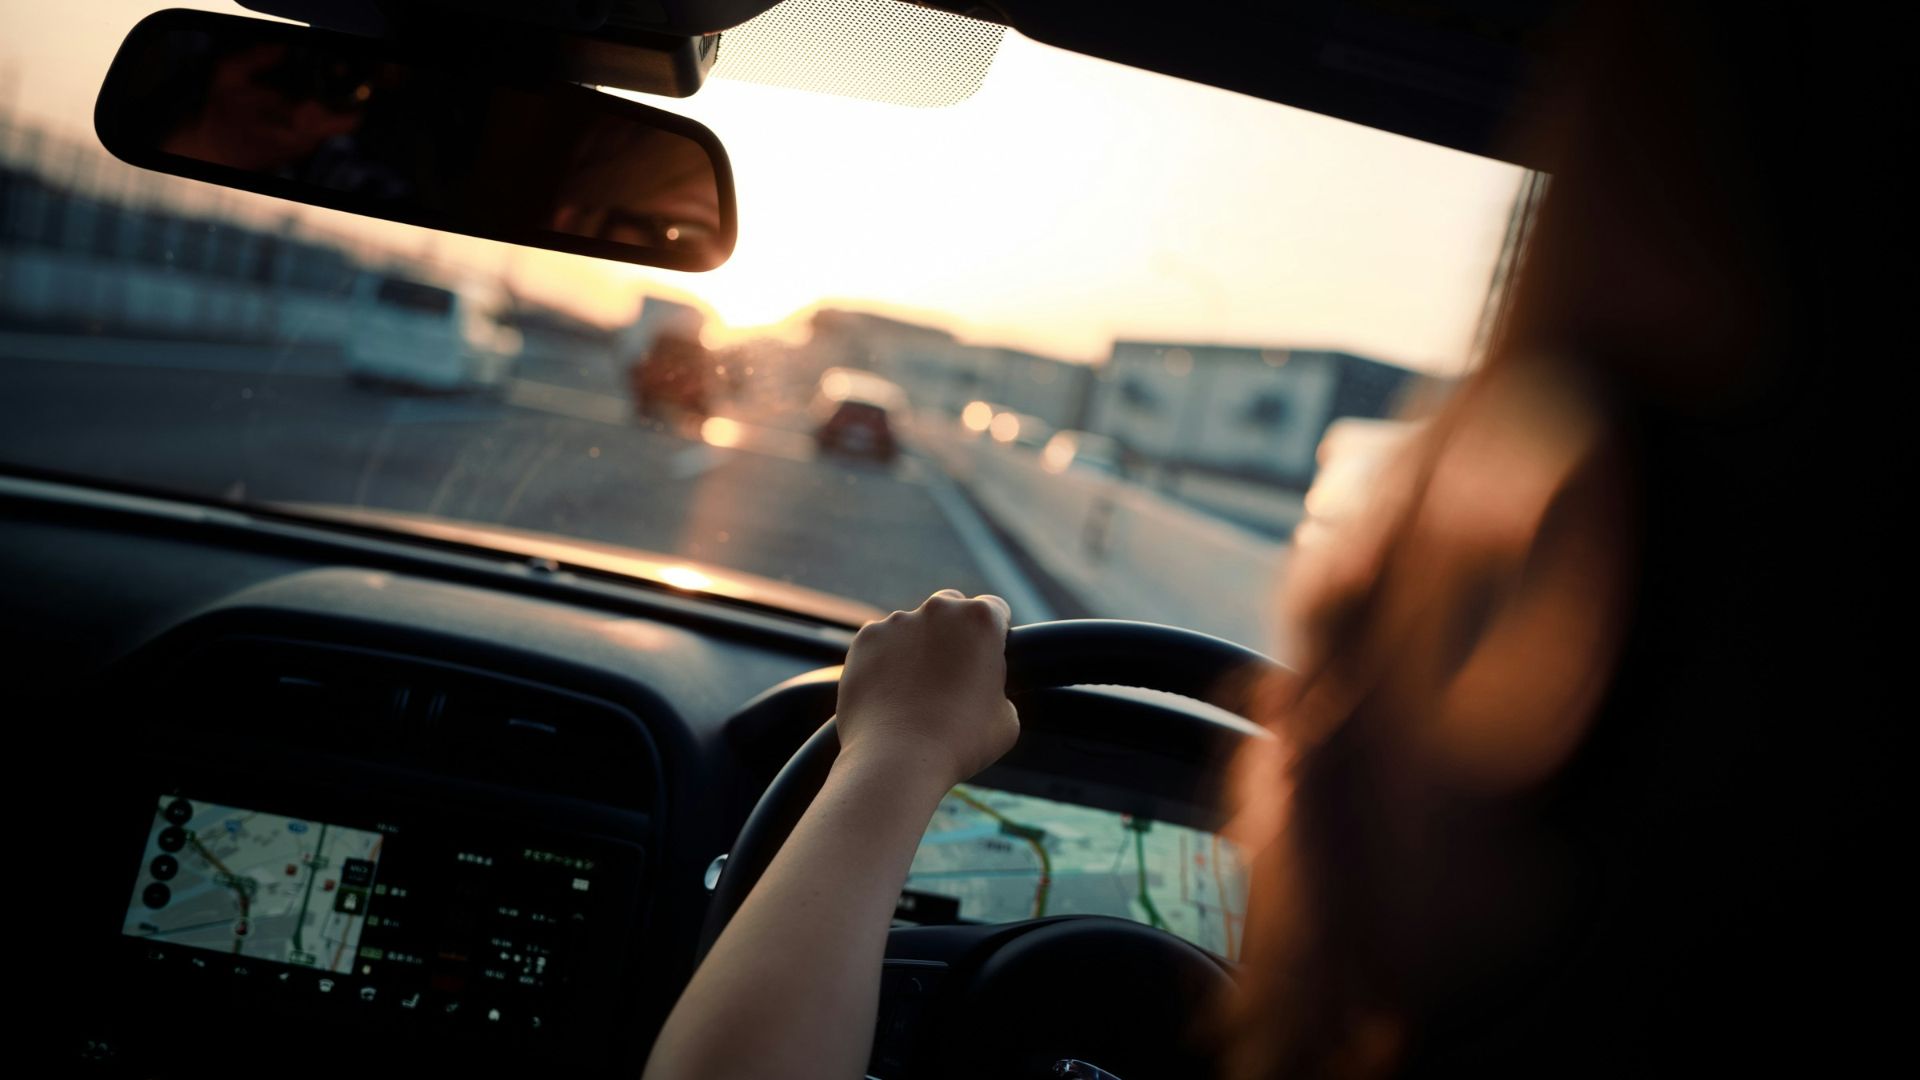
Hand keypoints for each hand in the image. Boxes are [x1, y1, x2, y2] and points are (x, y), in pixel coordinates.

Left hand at [836, 589, 1018, 788]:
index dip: (993, 636)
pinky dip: (885, 661)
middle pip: (951, 607)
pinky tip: (890, 694)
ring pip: (912, 626)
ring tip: (915, 692)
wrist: (898, 760)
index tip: (986, 658)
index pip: (995, 610)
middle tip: (951, 673)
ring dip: (917, 647)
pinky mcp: (864, 640)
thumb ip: (998, 689)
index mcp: (980, 620)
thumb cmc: (961, 743)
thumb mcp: (1007, 718)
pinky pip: (880, 644)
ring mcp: (896, 622)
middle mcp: (938, 610)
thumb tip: (984, 689)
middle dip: (953, 631)